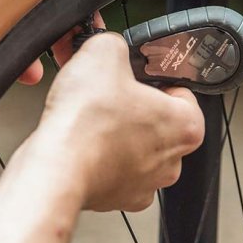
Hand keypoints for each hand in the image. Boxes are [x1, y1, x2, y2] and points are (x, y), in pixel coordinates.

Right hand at [30, 33, 204, 212]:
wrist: (56, 167)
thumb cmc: (85, 122)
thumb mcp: (103, 52)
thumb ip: (115, 44)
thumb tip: (109, 47)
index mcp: (186, 126)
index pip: (182, 93)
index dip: (155, 79)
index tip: (136, 78)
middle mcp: (171, 161)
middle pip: (158, 123)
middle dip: (133, 107)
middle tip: (108, 94)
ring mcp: (144, 184)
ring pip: (134, 148)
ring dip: (115, 133)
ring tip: (89, 118)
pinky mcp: (115, 198)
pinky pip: (111, 170)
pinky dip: (97, 157)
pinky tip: (80, 141)